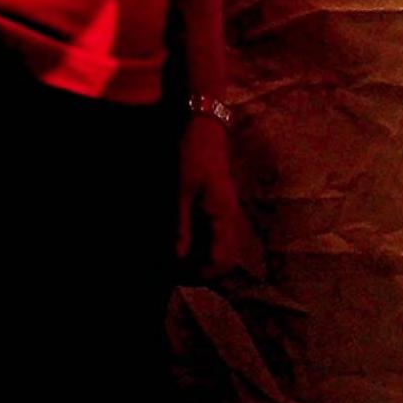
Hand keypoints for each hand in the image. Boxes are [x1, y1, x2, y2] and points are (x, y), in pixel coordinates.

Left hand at [174, 113, 259, 284]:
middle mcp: (229, 218)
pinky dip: (199, 245)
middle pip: (224, 262)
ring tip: (174, 258)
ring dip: (199, 259)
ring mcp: (225, 213)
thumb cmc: (193, 154)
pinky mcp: (217, 208)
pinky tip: (180, 240)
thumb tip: (177, 259)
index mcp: (223, 216)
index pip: (221, 262)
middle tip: (173, 270)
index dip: (200, 276)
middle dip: (200, 272)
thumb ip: (180, 226)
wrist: (203, 126)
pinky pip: (214, 237)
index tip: (176, 275)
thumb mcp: (181, 190)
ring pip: (219, 250)